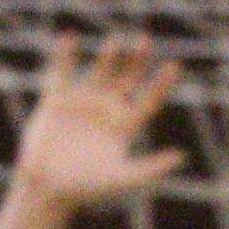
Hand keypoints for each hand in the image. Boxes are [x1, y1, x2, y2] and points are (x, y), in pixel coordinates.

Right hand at [0, 32, 187, 228]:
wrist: (47, 189)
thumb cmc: (86, 188)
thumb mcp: (122, 178)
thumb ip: (151, 168)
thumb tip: (181, 157)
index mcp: (124, 126)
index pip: (149, 99)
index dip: (162, 83)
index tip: (175, 65)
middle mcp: (106, 110)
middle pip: (128, 78)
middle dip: (137, 60)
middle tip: (145, 41)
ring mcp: (82, 103)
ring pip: (99, 71)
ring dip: (108, 55)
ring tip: (115, 40)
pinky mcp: (56, 101)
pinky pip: (60, 73)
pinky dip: (63, 57)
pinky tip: (69, 39)